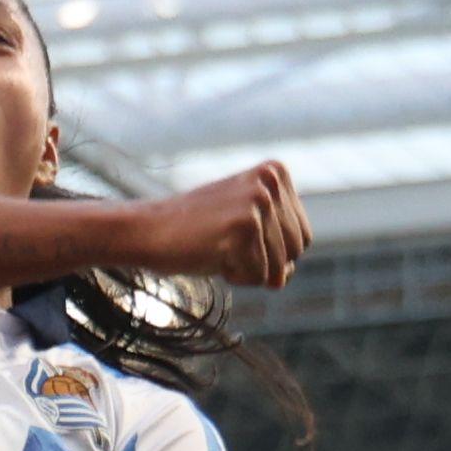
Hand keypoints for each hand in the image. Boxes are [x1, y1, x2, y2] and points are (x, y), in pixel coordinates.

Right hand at [121, 159, 307, 291]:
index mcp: (276, 172)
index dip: (271, 251)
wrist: (147, 231)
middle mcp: (271, 180)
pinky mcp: (245, 225)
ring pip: (278, 268)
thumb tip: (284, 277)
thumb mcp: (245, 233)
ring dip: (246, 270)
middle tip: (224, 242)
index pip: (302, 237)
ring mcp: (258, 201)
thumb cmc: (196, 235)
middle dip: (262, 261)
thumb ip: (276, 250)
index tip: (236, 234)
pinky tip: (209, 254)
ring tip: (216, 247)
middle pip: (295, 252)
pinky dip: (234, 276)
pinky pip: (257, 276)